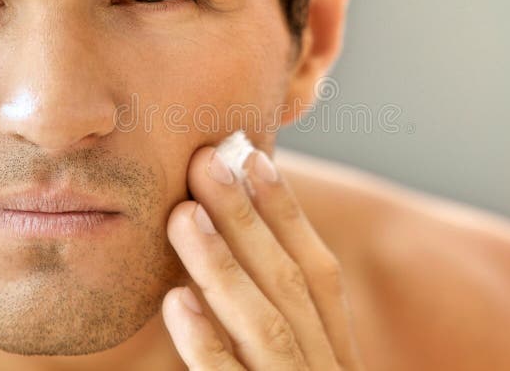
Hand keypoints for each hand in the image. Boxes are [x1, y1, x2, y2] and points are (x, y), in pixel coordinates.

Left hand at [162, 142, 364, 369]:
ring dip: (223, 264)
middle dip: (248, 220)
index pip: (318, 274)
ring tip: (183, 213)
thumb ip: (270, 323)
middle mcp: (324, 370)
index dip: (287, 214)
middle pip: (290, 286)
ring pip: (266, 326)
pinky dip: (205, 343)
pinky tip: (175, 300)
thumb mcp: (291, 367)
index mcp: (335, 354)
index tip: (254, 159)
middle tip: (206, 162)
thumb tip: (226, 238)